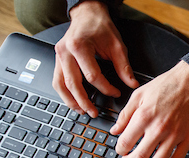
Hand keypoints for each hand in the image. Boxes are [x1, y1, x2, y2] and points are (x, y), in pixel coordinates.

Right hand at [53, 1, 137, 117]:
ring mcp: (58, 56)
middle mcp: (65, 52)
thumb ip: (124, 66)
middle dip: (84, 101)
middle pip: (73, 84)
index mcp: (80, 47)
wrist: (87, 14)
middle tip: (94, 113)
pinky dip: (64, 92)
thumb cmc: (100, 27)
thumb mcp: (117, 45)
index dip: (106, 88)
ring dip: (70, 100)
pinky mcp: (57, 59)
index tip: (116, 93)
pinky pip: (57, 79)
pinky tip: (73, 100)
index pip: (92, 76)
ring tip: (81, 111)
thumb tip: (131, 83)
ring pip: (60, 84)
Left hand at [111, 61, 188, 157]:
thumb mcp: (139, 94)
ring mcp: (175, 135)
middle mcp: (159, 128)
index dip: (120, 150)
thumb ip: (125, 114)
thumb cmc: (169, 84)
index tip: (121, 150)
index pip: (125, 142)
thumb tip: (116, 130)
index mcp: (144, 116)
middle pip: (140, 156)